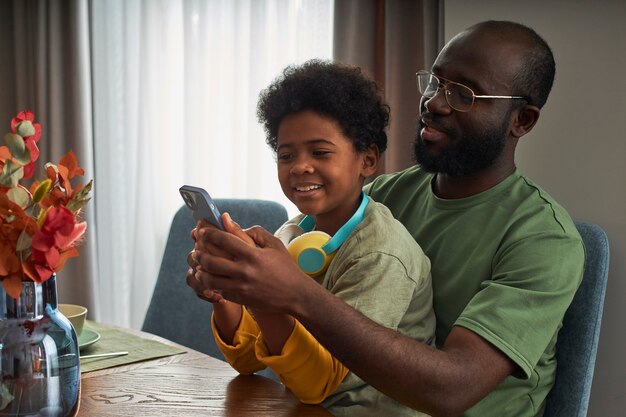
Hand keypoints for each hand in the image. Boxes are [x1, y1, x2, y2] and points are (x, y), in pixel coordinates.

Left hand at [193, 225, 315, 313]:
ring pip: (210, 280)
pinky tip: (209, 279)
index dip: (209, 234)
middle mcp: (244, 271)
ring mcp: (241, 287)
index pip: (224, 240)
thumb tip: (232, 223)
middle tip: (196, 250)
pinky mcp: (240, 299)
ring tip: (198, 267)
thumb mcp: (274, 245)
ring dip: (201, 272)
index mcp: (253, 255)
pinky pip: (219, 291)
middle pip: (211, 261)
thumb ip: (255, 232)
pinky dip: (211, 285)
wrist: (295, 294)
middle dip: (200, 254)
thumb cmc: (285, 267)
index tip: (201, 231)